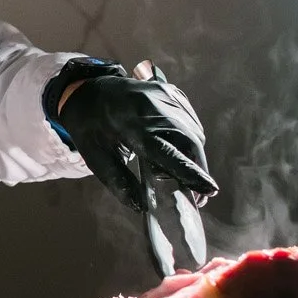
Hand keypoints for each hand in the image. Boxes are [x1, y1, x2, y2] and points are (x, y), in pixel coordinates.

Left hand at [57, 69, 217, 213]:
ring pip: (194, 131)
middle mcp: (151, 106)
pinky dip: (191, 139)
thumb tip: (141, 207)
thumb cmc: (90, 127)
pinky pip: (190, 120)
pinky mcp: (171, 91)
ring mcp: (164, 94)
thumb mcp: (95, 157)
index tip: (210, 190)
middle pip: (190, 141)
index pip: (167, 152)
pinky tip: (178, 150)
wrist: (87, 89)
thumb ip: (119, 182)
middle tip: (197, 194)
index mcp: (130, 125)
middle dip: (198, 168)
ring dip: (195, 155)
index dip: (190, 172)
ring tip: (183, 173)